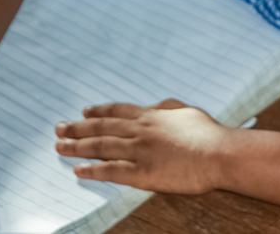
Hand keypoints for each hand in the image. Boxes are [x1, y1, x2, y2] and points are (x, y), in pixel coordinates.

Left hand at [55, 99, 227, 193]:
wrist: (220, 153)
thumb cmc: (208, 134)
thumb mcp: (186, 111)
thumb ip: (167, 108)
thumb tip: (157, 107)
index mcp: (151, 115)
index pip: (116, 111)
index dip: (97, 112)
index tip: (83, 113)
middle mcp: (140, 130)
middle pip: (101, 128)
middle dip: (77, 128)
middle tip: (59, 129)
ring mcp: (140, 151)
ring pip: (101, 147)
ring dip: (77, 147)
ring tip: (60, 147)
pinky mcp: (143, 172)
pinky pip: (112, 171)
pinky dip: (93, 171)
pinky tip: (78, 170)